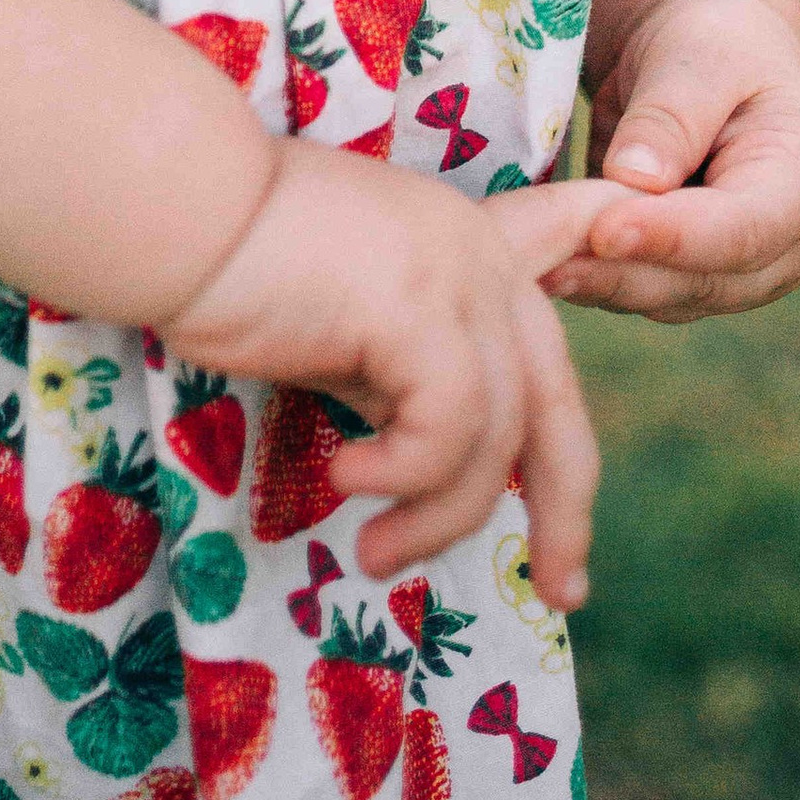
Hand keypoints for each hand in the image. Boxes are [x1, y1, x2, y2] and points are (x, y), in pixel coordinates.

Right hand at [165, 141, 614, 601]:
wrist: (177, 208)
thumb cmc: (228, 261)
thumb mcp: (340, 315)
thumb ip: (397, 364)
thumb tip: (424, 457)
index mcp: (460, 237)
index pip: (562, 232)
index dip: (601, 237)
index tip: (622, 235)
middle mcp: (478, 252)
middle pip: (557, 401)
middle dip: (566, 508)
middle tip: (562, 590)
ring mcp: (459, 278)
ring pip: (498, 439)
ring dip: (439, 520)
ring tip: (376, 555)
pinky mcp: (423, 311)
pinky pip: (449, 436)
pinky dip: (406, 481)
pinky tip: (345, 483)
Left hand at [550, 0, 799, 321]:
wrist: (706, 58)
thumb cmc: (712, 40)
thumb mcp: (699, 53)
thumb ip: (672, 115)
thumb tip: (635, 181)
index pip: (747, 226)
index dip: (675, 236)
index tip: (603, 231)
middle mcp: (792, 241)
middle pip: (708, 278)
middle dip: (626, 272)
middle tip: (548, 264)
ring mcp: (747, 270)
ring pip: (672, 297)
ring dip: (603, 285)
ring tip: (536, 266)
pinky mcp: (697, 279)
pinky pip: (646, 291)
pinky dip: (598, 281)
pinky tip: (546, 264)